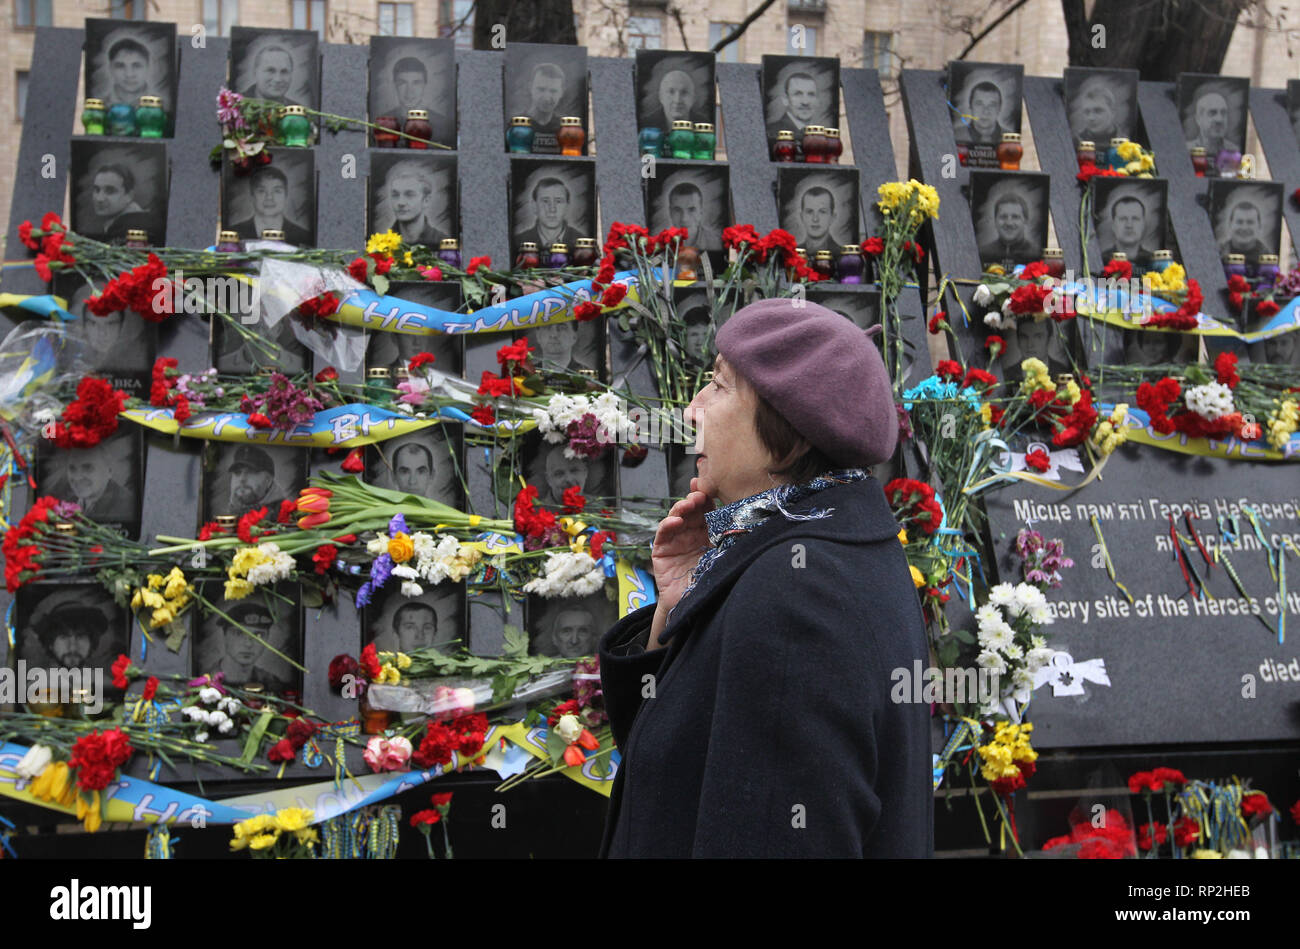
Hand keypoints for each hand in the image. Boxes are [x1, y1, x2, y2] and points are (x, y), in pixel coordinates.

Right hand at [648, 477, 713, 648]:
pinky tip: (676, 521)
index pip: (706, 509)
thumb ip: (730, 537)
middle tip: (700, 494)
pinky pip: (662, 533)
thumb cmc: (713, 581)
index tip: (710, 486)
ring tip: (689, 504)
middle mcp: (690, 533)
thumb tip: (751, 516)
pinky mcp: (662, 551)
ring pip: (676, 516)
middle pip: (690, 509)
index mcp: (707, 532)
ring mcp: (675, 541)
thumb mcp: (725, 555)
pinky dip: (668, 524)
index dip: (707, 496)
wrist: (697, 607)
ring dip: (681, 507)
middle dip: (694, 498)